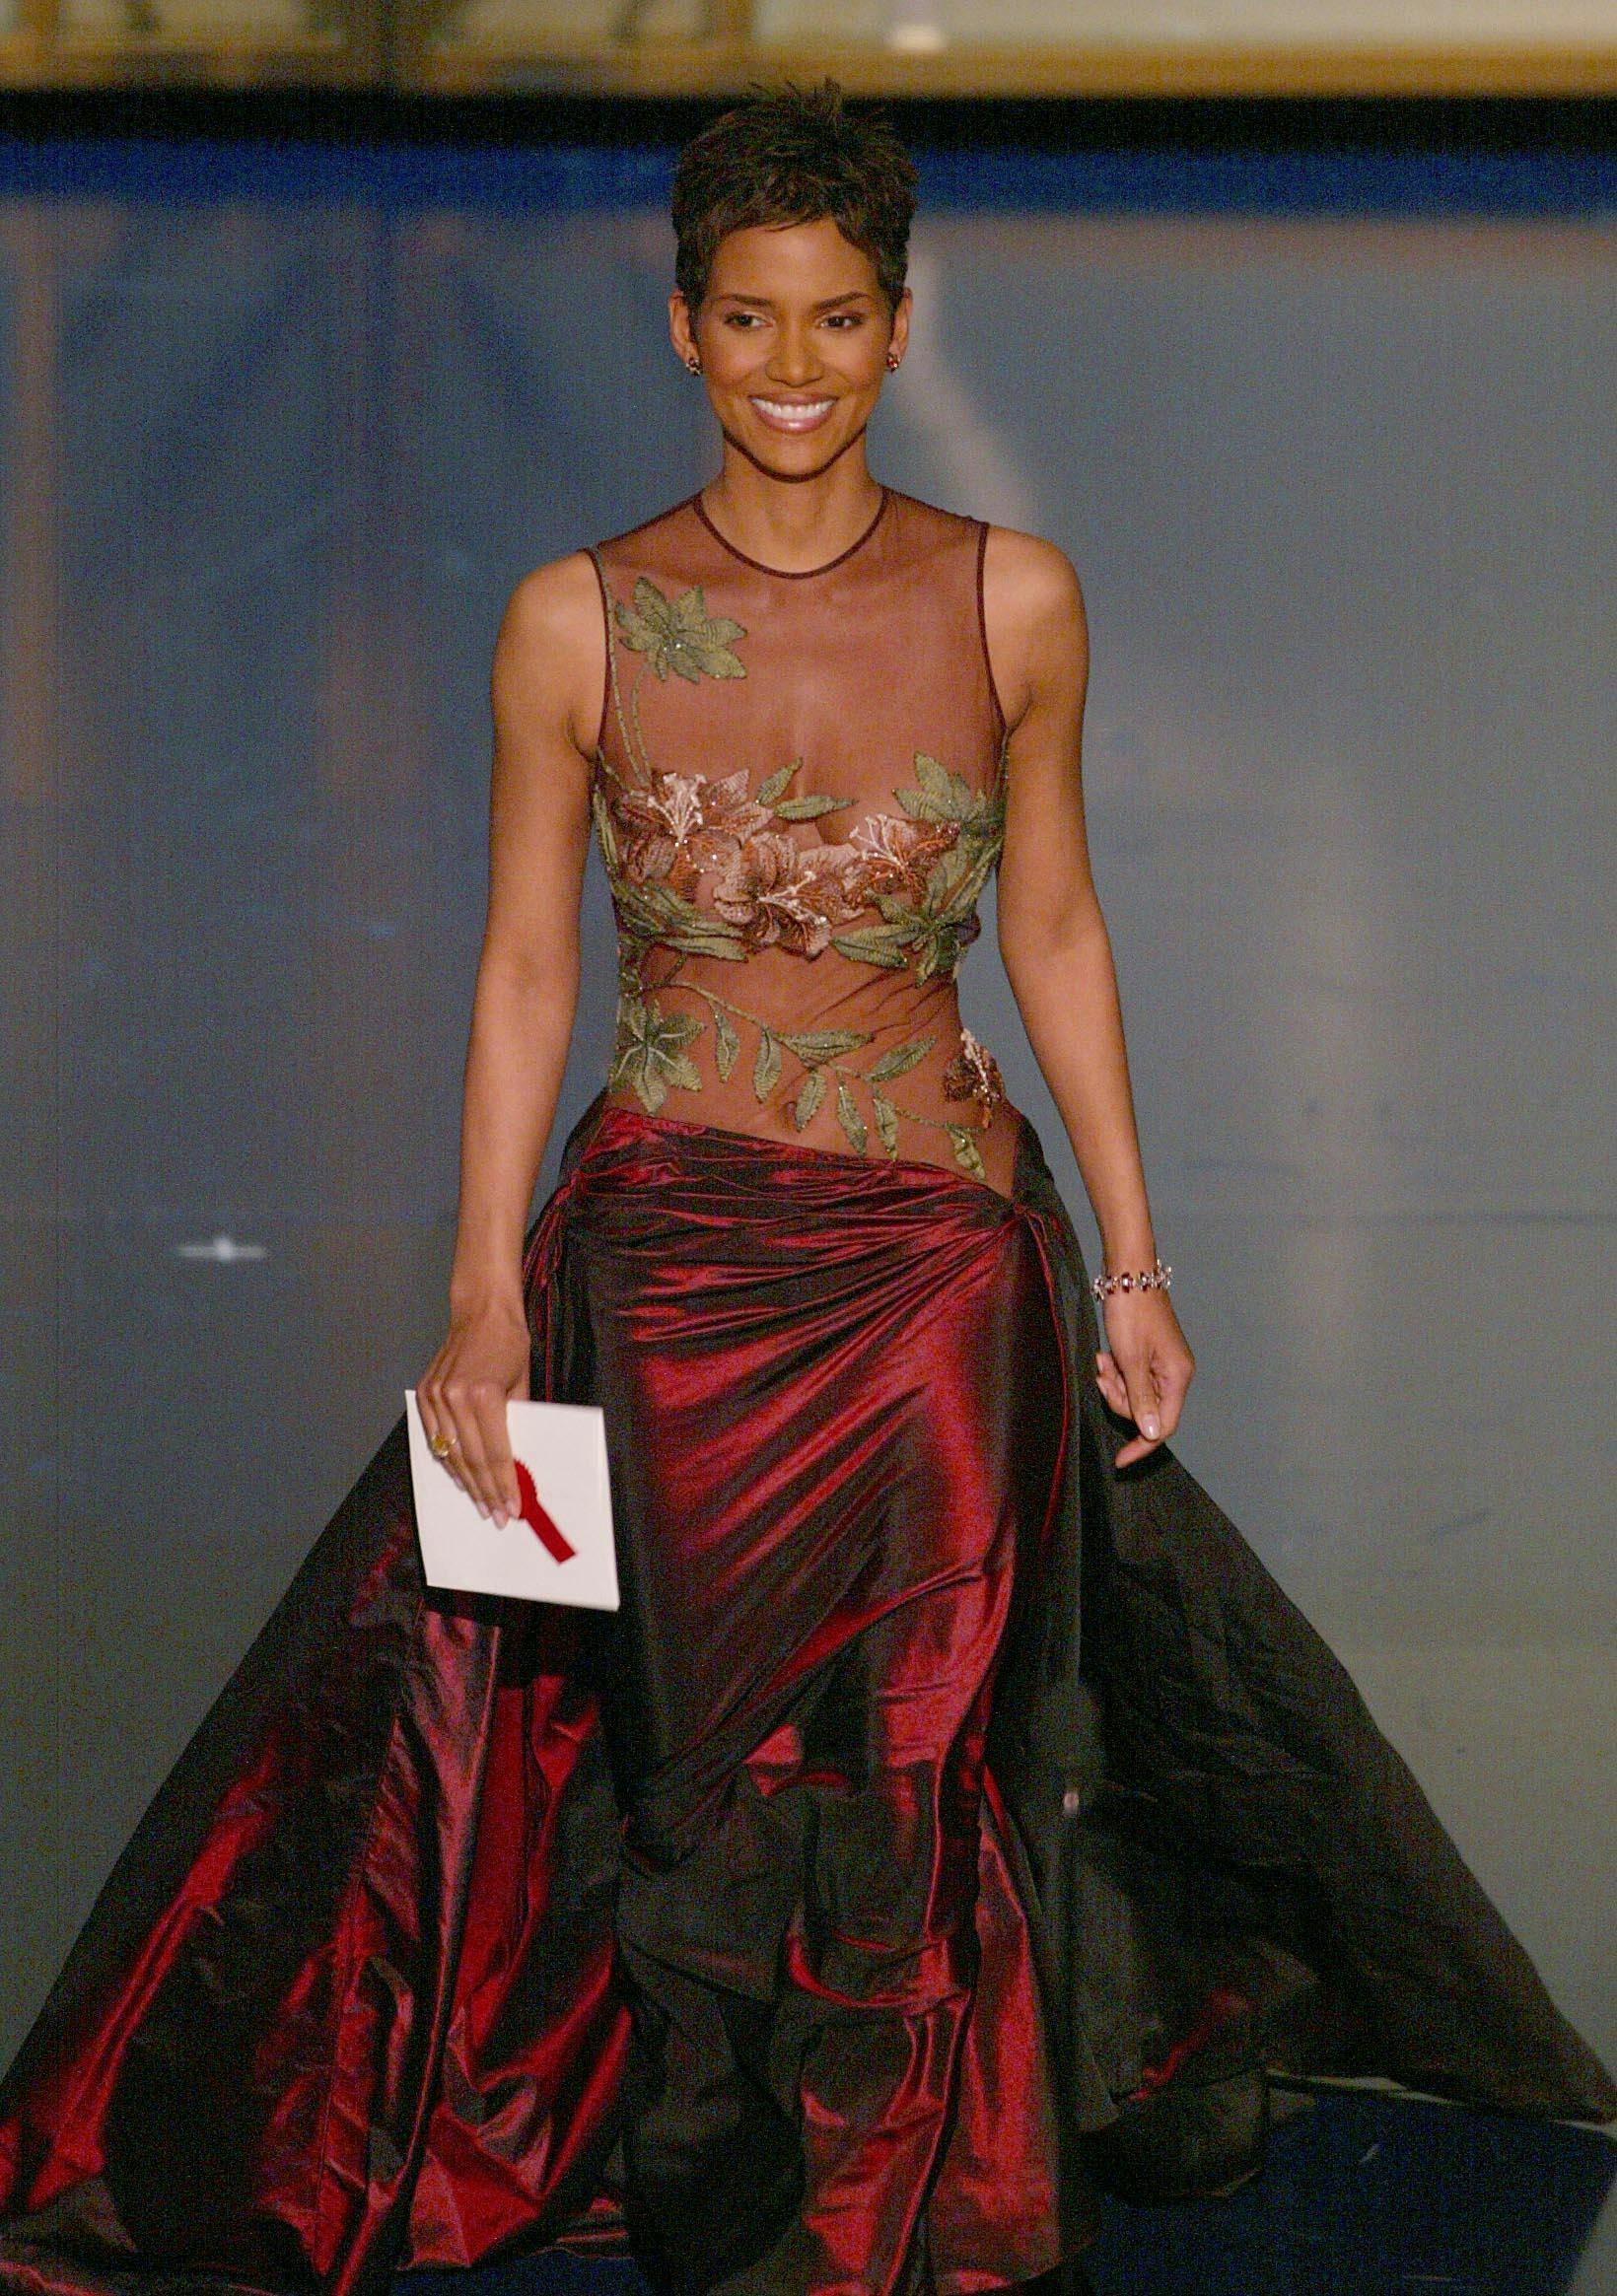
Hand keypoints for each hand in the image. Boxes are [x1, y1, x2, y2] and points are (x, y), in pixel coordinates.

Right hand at [416, 1293, 532, 1525]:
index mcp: (484, 1395)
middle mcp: (455, 1397)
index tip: (513, 1509)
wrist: (481, 1311)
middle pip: (471, 1460)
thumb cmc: (510, 1344)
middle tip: (498, 1516)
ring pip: (450, 1453)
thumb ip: (516, 1422)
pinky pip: (434, 1438)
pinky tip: (460, 1477)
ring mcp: (435, 1396)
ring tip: (481, 1504)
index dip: (504, 1486)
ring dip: (466, 1483)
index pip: (495, 1454)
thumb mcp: (522, 1385)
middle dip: (486, 1492)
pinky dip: (447, 1460)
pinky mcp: (424, 1393)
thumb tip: (517, 1464)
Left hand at [1093, 1288, 1194, 1467]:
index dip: (1141, 1445)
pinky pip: (1133, 1377)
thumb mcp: (1131, 1360)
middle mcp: (1175, 1374)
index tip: (1120, 1460)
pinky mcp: (1151, 1355)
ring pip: (1136, 1394)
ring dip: (1115, 1383)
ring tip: (1102, 1360)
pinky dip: (1117, 1372)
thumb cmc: (1131, 1313)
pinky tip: (1105, 1356)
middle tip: (1103, 1376)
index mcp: (1178, 1377)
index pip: (1163, 1427)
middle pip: (1147, 1411)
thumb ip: (1142, 1399)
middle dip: (1120, 1400)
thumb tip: (1153, 1435)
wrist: (1129, 1275)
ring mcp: (1164, 1364)